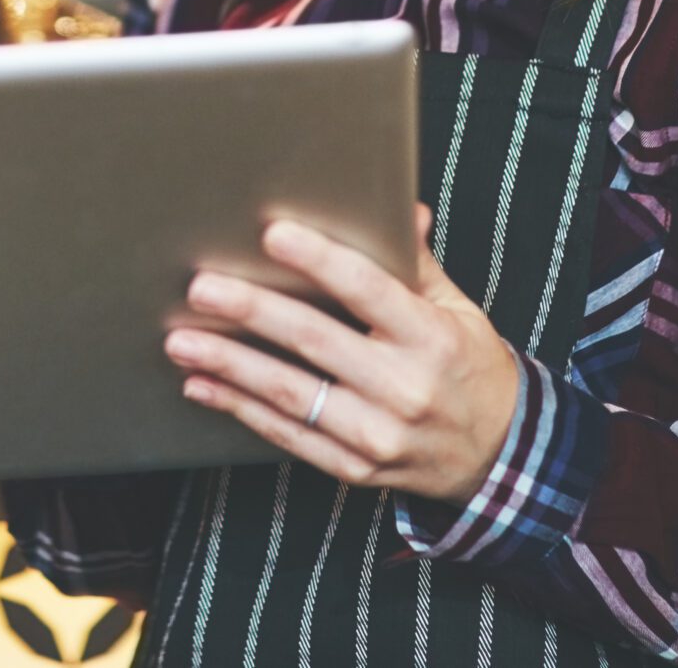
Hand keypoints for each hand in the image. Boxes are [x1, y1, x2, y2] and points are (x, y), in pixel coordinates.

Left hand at [164, 208, 520, 506]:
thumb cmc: (468, 368)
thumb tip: (401, 209)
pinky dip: (241, 409)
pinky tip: (202, 385)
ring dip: (230, 365)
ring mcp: (378, 434)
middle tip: (202, 288)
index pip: (368, 290)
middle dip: (252, 312)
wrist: (496, 456)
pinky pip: (289, 435)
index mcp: (432, 338)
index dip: (319, 261)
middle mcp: (405, 387)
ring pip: (292, 394)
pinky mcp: (355, 468)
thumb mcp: (457, 310)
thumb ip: (418, 264)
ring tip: (181, 340)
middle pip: (316, 341)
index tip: (274, 235)